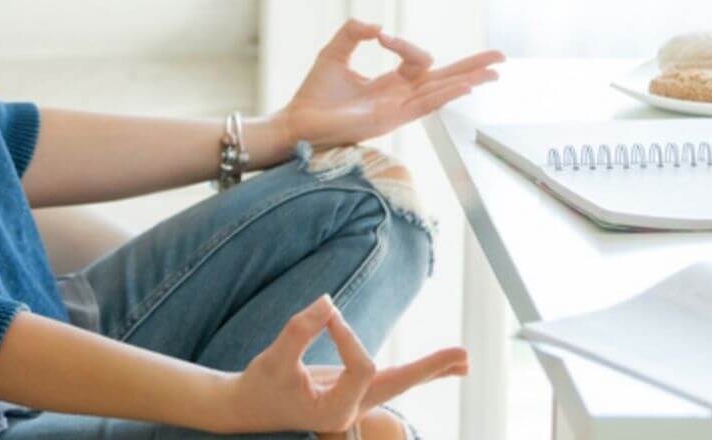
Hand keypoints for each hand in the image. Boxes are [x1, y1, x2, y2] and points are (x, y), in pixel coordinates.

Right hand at [218, 295, 466, 435]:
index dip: (348, 336)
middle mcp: (350, 410)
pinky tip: (438, 368)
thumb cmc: (259, 385)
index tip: (327, 314)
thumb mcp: (273, 357)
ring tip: (463, 362)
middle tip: (465, 357)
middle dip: (430, 370)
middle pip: (398, 386)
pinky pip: (389, 380)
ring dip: (430, 371)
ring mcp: (354, 402)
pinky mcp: (353, 390)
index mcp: (333, 410)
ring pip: (398, 385)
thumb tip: (329, 302)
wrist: (246, 408)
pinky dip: (414, 372)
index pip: (361, 366)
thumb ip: (300, 329)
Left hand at [280, 19, 504, 148]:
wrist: (296, 121)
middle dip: (472, 68)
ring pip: (440, 93)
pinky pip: (423, 106)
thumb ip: (354, 32)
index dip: (405, 44)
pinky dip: (445, 94)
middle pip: (445, 79)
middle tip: (502, 58)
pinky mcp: (389, 121)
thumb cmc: (314, 94)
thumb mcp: (335, 52)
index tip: (381, 36)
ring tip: (493, 72)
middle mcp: (400, 98)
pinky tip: (464, 86)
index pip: (417, 60)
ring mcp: (397, 111)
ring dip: (467, 80)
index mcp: (391, 84)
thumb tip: (378, 26)